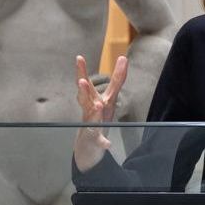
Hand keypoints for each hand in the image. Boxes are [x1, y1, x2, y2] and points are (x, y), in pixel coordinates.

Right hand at [74, 55, 126, 170]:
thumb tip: (124, 58)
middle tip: (81, 81)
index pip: (94, 84)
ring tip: (98, 106)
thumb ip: (116, 79)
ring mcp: (92, 125)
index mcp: (95, 100)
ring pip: (91, 118)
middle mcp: (91, 110)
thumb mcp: (109, 98)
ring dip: (94, 112)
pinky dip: (102, 141)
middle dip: (83, 90)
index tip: (90, 57)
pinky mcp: (95, 140)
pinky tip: (107, 143)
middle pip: (85, 98)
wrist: (87, 146)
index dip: (92, 71)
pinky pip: (99, 140)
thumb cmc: (98, 118)